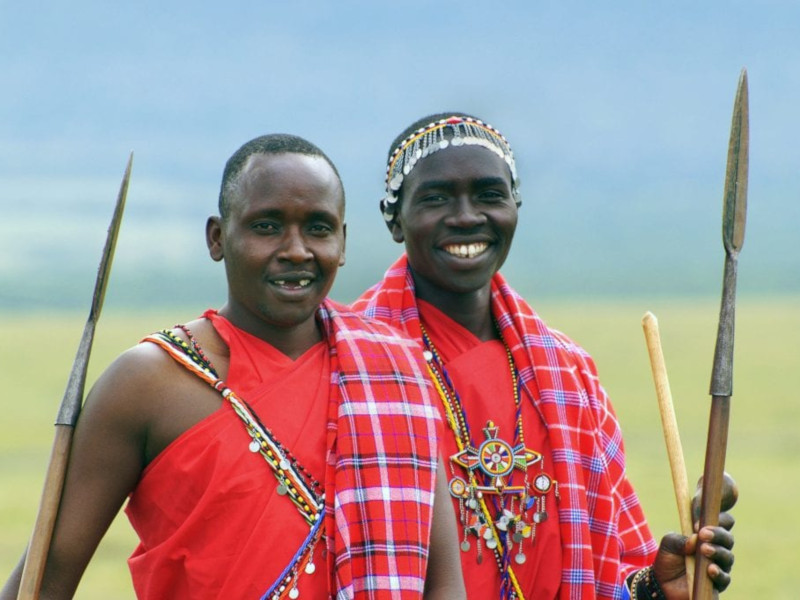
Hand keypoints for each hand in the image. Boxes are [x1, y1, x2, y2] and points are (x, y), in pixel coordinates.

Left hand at [652, 472, 736, 598]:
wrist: (663, 585)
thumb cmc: (668, 559)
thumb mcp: (668, 544)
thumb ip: (678, 539)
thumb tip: (694, 539)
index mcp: (706, 533)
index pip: (719, 518)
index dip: (716, 511)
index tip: (703, 506)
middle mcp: (717, 547)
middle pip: (727, 536)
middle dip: (717, 533)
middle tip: (702, 533)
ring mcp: (719, 565)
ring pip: (728, 555)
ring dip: (717, 551)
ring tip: (704, 549)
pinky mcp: (718, 583)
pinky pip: (724, 578)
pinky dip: (718, 572)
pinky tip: (710, 569)